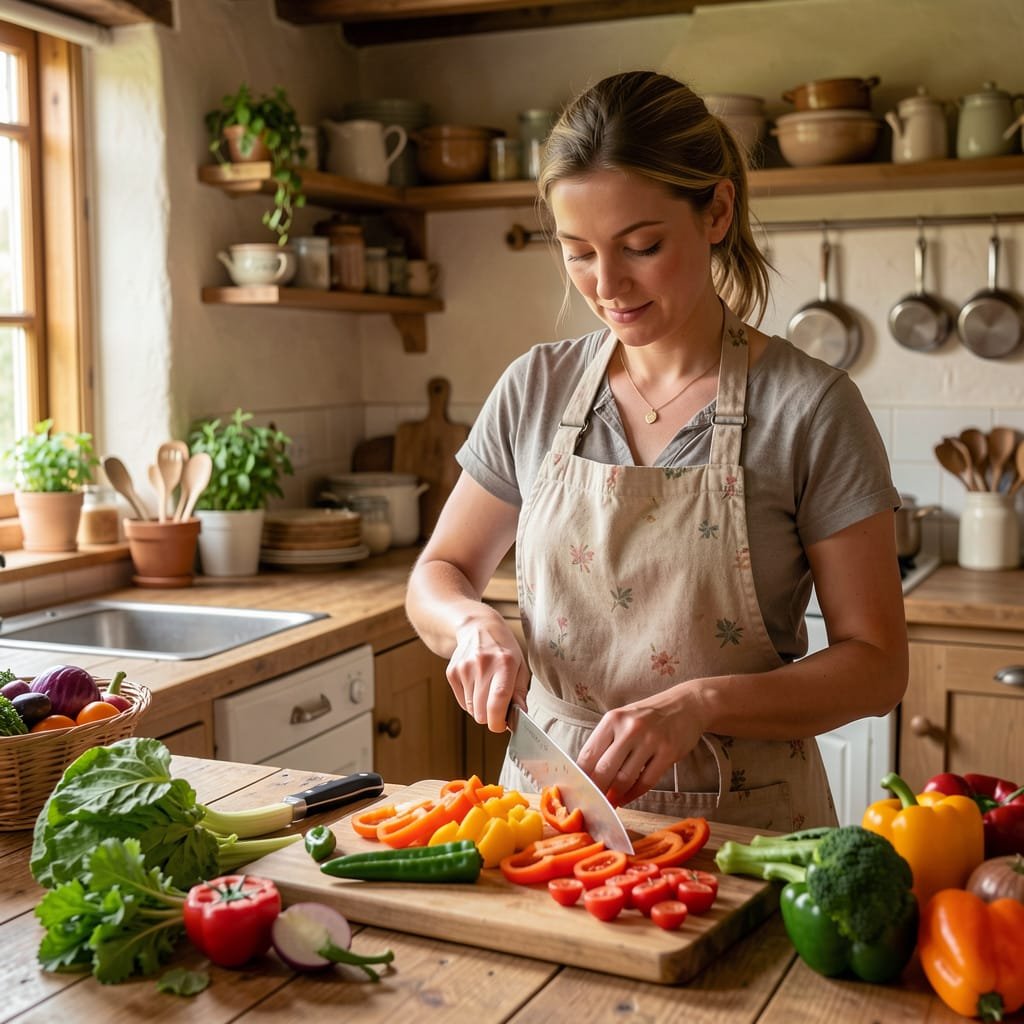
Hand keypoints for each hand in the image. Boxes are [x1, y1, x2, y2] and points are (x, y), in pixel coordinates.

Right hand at [447, 612, 530, 732]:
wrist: (478, 627)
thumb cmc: (503, 649)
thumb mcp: (520, 665)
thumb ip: (520, 692)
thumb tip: (519, 715)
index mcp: (504, 662)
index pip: (498, 699)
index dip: (499, 720)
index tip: (503, 725)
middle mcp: (482, 664)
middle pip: (482, 711)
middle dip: (491, 717)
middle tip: (498, 709)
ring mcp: (464, 668)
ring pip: (472, 710)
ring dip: (481, 708)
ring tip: (488, 691)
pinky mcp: (452, 673)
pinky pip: (462, 703)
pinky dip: (471, 701)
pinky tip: (477, 685)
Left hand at [576, 685, 703, 804]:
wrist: (686, 704)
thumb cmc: (648, 716)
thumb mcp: (623, 719)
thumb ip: (606, 742)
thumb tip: (588, 773)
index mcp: (612, 720)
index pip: (588, 754)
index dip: (581, 777)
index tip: (579, 790)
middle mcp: (629, 728)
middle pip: (604, 770)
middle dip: (597, 790)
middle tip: (593, 802)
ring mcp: (650, 740)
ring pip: (625, 779)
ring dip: (615, 796)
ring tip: (610, 803)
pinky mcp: (668, 753)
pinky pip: (646, 782)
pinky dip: (633, 795)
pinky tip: (626, 798)